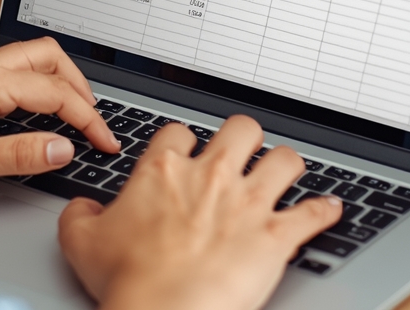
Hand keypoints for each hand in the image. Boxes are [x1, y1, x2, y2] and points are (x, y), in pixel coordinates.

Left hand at [0, 37, 118, 195]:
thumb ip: (21, 154)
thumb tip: (64, 148)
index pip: (53, 92)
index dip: (87, 117)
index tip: (103, 140)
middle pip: (46, 55)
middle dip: (78, 84)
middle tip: (93, 118)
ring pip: (27, 56)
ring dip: (56, 79)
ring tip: (72, 111)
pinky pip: (7, 65)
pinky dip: (32, 81)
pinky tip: (34, 106)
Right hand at [58, 115, 341, 309]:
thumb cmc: (127, 280)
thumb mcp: (81, 242)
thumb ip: (78, 214)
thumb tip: (82, 206)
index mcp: (164, 170)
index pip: (180, 132)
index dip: (185, 141)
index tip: (186, 153)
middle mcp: (210, 176)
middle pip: (241, 129)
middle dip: (244, 138)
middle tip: (242, 153)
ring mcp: (247, 203)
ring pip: (285, 160)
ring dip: (287, 164)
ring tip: (286, 171)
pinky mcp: (275, 236)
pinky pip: (313, 213)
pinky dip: (325, 210)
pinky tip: (331, 208)